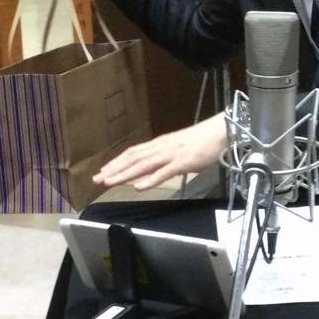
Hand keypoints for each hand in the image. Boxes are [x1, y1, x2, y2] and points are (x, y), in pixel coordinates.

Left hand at [94, 114, 228, 189]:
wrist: (221, 131)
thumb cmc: (203, 141)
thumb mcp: (178, 149)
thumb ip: (165, 158)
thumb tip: (152, 168)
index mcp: (160, 144)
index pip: (133, 153)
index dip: (117, 162)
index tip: (103, 170)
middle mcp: (161, 147)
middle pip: (133, 159)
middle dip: (114, 169)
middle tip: (97, 179)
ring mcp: (171, 154)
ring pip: (143, 165)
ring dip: (125, 174)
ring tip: (110, 182)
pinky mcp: (183, 162)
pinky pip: (164, 172)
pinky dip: (150, 180)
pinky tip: (138, 187)